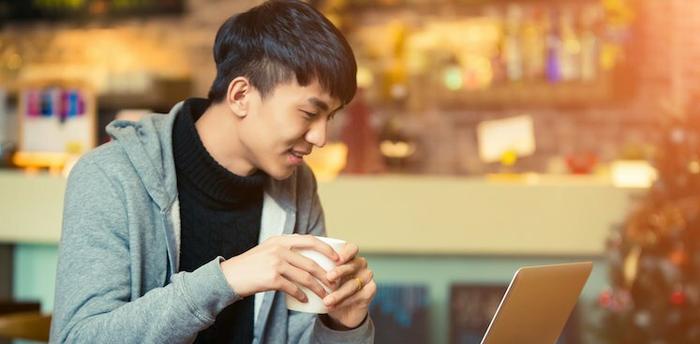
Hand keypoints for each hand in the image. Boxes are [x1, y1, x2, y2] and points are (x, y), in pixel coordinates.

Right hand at [220, 234, 339, 302]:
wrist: (228, 276)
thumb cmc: (250, 265)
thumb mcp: (268, 249)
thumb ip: (285, 250)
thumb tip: (308, 257)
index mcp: (281, 239)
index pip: (310, 240)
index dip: (327, 249)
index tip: (338, 258)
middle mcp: (279, 248)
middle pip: (311, 263)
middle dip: (326, 275)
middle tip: (335, 283)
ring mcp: (275, 263)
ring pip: (305, 277)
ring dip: (317, 288)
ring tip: (324, 295)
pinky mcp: (271, 278)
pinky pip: (293, 288)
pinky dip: (301, 295)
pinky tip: (305, 300)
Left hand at [322, 242, 375, 329]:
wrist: (341, 313)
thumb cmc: (329, 290)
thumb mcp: (321, 278)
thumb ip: (316, 268)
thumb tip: (303, 263)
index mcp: (350, 257)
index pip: (352, 248)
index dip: (346, 252)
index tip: (335, 260)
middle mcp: (361, 265)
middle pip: (353, 265)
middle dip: (340, 271)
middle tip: (328, 277)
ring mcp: (367, 277)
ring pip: (354, 283)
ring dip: (339, 293)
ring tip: (326, 301)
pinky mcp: (371, 291)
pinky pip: (358, 295)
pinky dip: (344, 302)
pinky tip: (333, 306)